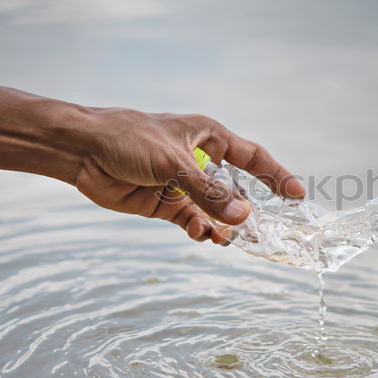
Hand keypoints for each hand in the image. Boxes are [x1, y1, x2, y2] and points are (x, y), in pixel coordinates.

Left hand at [74, 110, 304, 243]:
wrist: (81, 151)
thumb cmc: (127, 139)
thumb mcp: (173, 163)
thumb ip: (209, 193)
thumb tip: (243, 219)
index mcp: (208, 136)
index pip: (252, 157)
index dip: (275, 176)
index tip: (296, 196)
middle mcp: (200, 160)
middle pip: (235, 190)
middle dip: (248, 212)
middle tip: (263, 234)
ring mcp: (182, 184)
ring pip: (215, 210)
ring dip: (224, 226)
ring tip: (230, 240)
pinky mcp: (164, 203)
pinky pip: (192, 220)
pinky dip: (200, 230)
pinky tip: (203, 236)